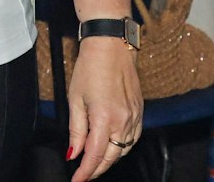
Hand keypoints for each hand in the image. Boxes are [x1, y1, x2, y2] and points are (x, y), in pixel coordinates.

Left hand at [67, 37, 142, 181]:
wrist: (111, 45)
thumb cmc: (91, 67)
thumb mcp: (75, 99)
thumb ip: (76, 130)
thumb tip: (74, 153)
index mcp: (105, 118)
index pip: (96, 156)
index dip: (85, 172)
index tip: (77, 180)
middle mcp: (123, 120)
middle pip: (112, 157)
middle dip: (97, 169)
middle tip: (84, 173)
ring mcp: (134, 116)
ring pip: (124, 150)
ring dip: (110, 159)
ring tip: (95, 160)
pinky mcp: (140, 110)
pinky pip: (133, 137)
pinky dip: (122, 146)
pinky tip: (113, 145)